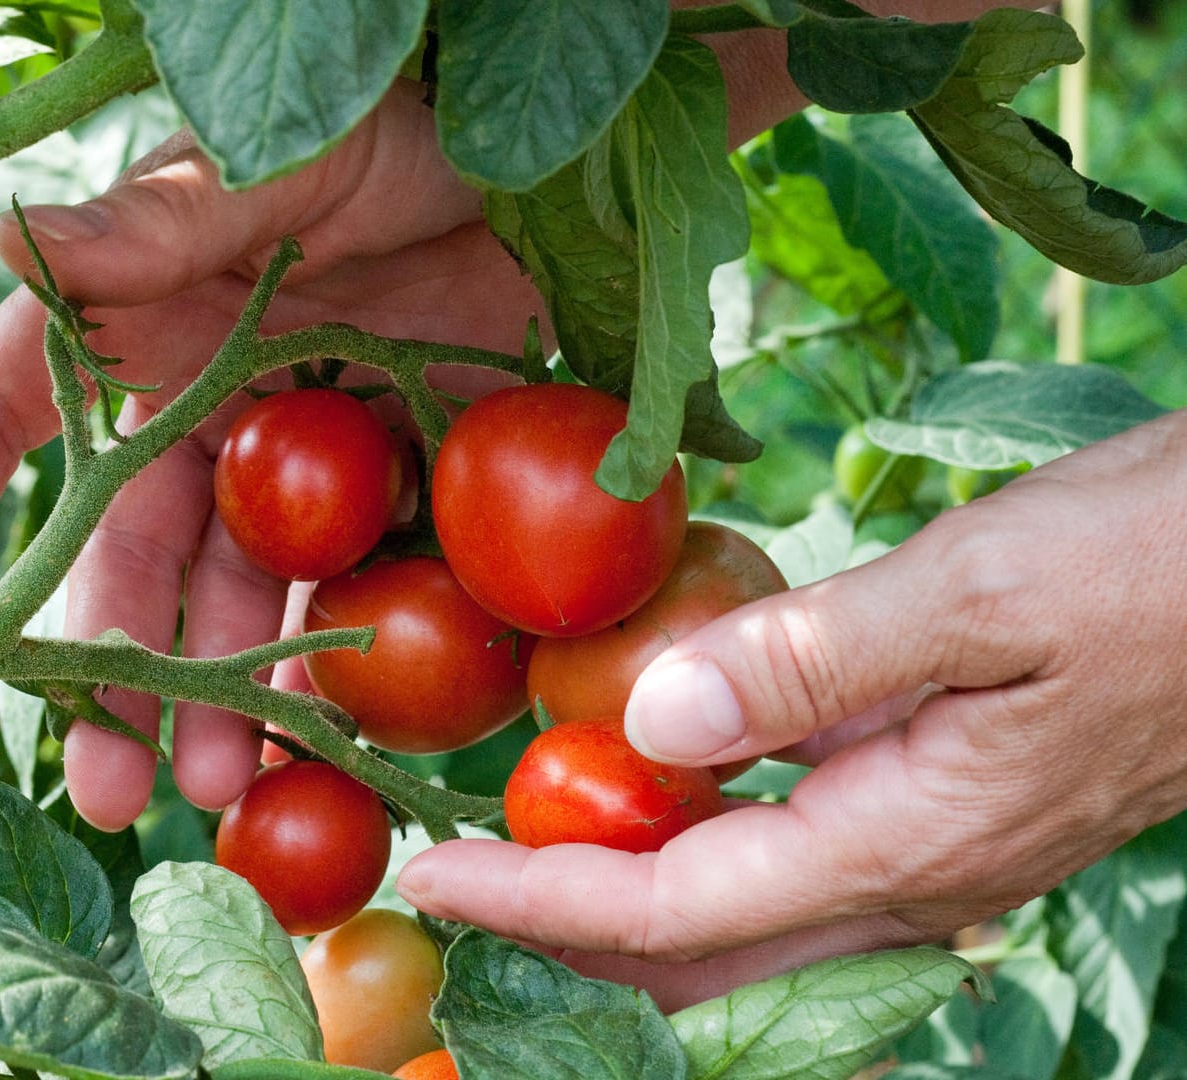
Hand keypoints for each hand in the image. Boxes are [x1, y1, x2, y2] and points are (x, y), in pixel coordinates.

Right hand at [0, 81, 540, 829]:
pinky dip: (330, 660)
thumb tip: (5, 235)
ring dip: (217, 694)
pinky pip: (341, 589)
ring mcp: (284, 459)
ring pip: (226, 596)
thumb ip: (161, 220)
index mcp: (130, 326)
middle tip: (109, 787)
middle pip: (119, 554)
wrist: (538, 172)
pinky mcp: (378, 487)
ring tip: (225, 787)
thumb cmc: (387, 128)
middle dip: (106, 669)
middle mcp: (189, 406)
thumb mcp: (274, 165)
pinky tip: (324, 732)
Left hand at [398, 409, 1186, 1008]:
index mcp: (909, 839)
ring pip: (748, 926)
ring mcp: (937, 853)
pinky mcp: (948, 809)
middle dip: (568, 929)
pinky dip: (704, 850)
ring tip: (528, 841)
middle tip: (458, 878)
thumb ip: (811, 664)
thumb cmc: (1155, 561)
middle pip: (702, 955)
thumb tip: (646, 725)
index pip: (677, 912)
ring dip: (630, 900)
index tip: (433, 878)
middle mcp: (917, 877)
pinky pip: (796, 866)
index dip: (541, 900)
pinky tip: (662, 788)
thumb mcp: (978, 588)